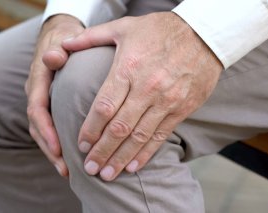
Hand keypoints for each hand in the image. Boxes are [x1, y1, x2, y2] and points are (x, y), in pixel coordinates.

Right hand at [26, 14, 83, 176]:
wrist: (58, 38)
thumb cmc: (64, 39)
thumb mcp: (60, 40)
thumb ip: (55, 51)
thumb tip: (54, 58)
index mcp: (37, 80)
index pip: (37, 109)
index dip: (46, 130)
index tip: (58, 148)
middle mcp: (36, 94)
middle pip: (38, 127)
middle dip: (50, 149)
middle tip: (65, 169)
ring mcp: (41, 101)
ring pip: (42, 131)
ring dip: (53, 152)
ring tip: (67, 171)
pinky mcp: (48, 106)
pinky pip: (48, 128)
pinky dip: (56, 144)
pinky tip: (68, 158)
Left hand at [63, 12, 222, 180]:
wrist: (204, 34)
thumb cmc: (160, 30)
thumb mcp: (123, 27)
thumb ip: (90, 38)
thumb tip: (63, 45)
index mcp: (128, 68)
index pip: (104, 107)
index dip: (90, 130)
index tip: (80, 144)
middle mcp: (147, 88)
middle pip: (119, 128)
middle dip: (101, 151)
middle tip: (89, 169)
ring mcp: (166, 101)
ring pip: (139, 137)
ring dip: (121, 158)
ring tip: (107, 175)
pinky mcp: (181, 109)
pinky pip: (160, 136)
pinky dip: (146, 153)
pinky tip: (133, 166)